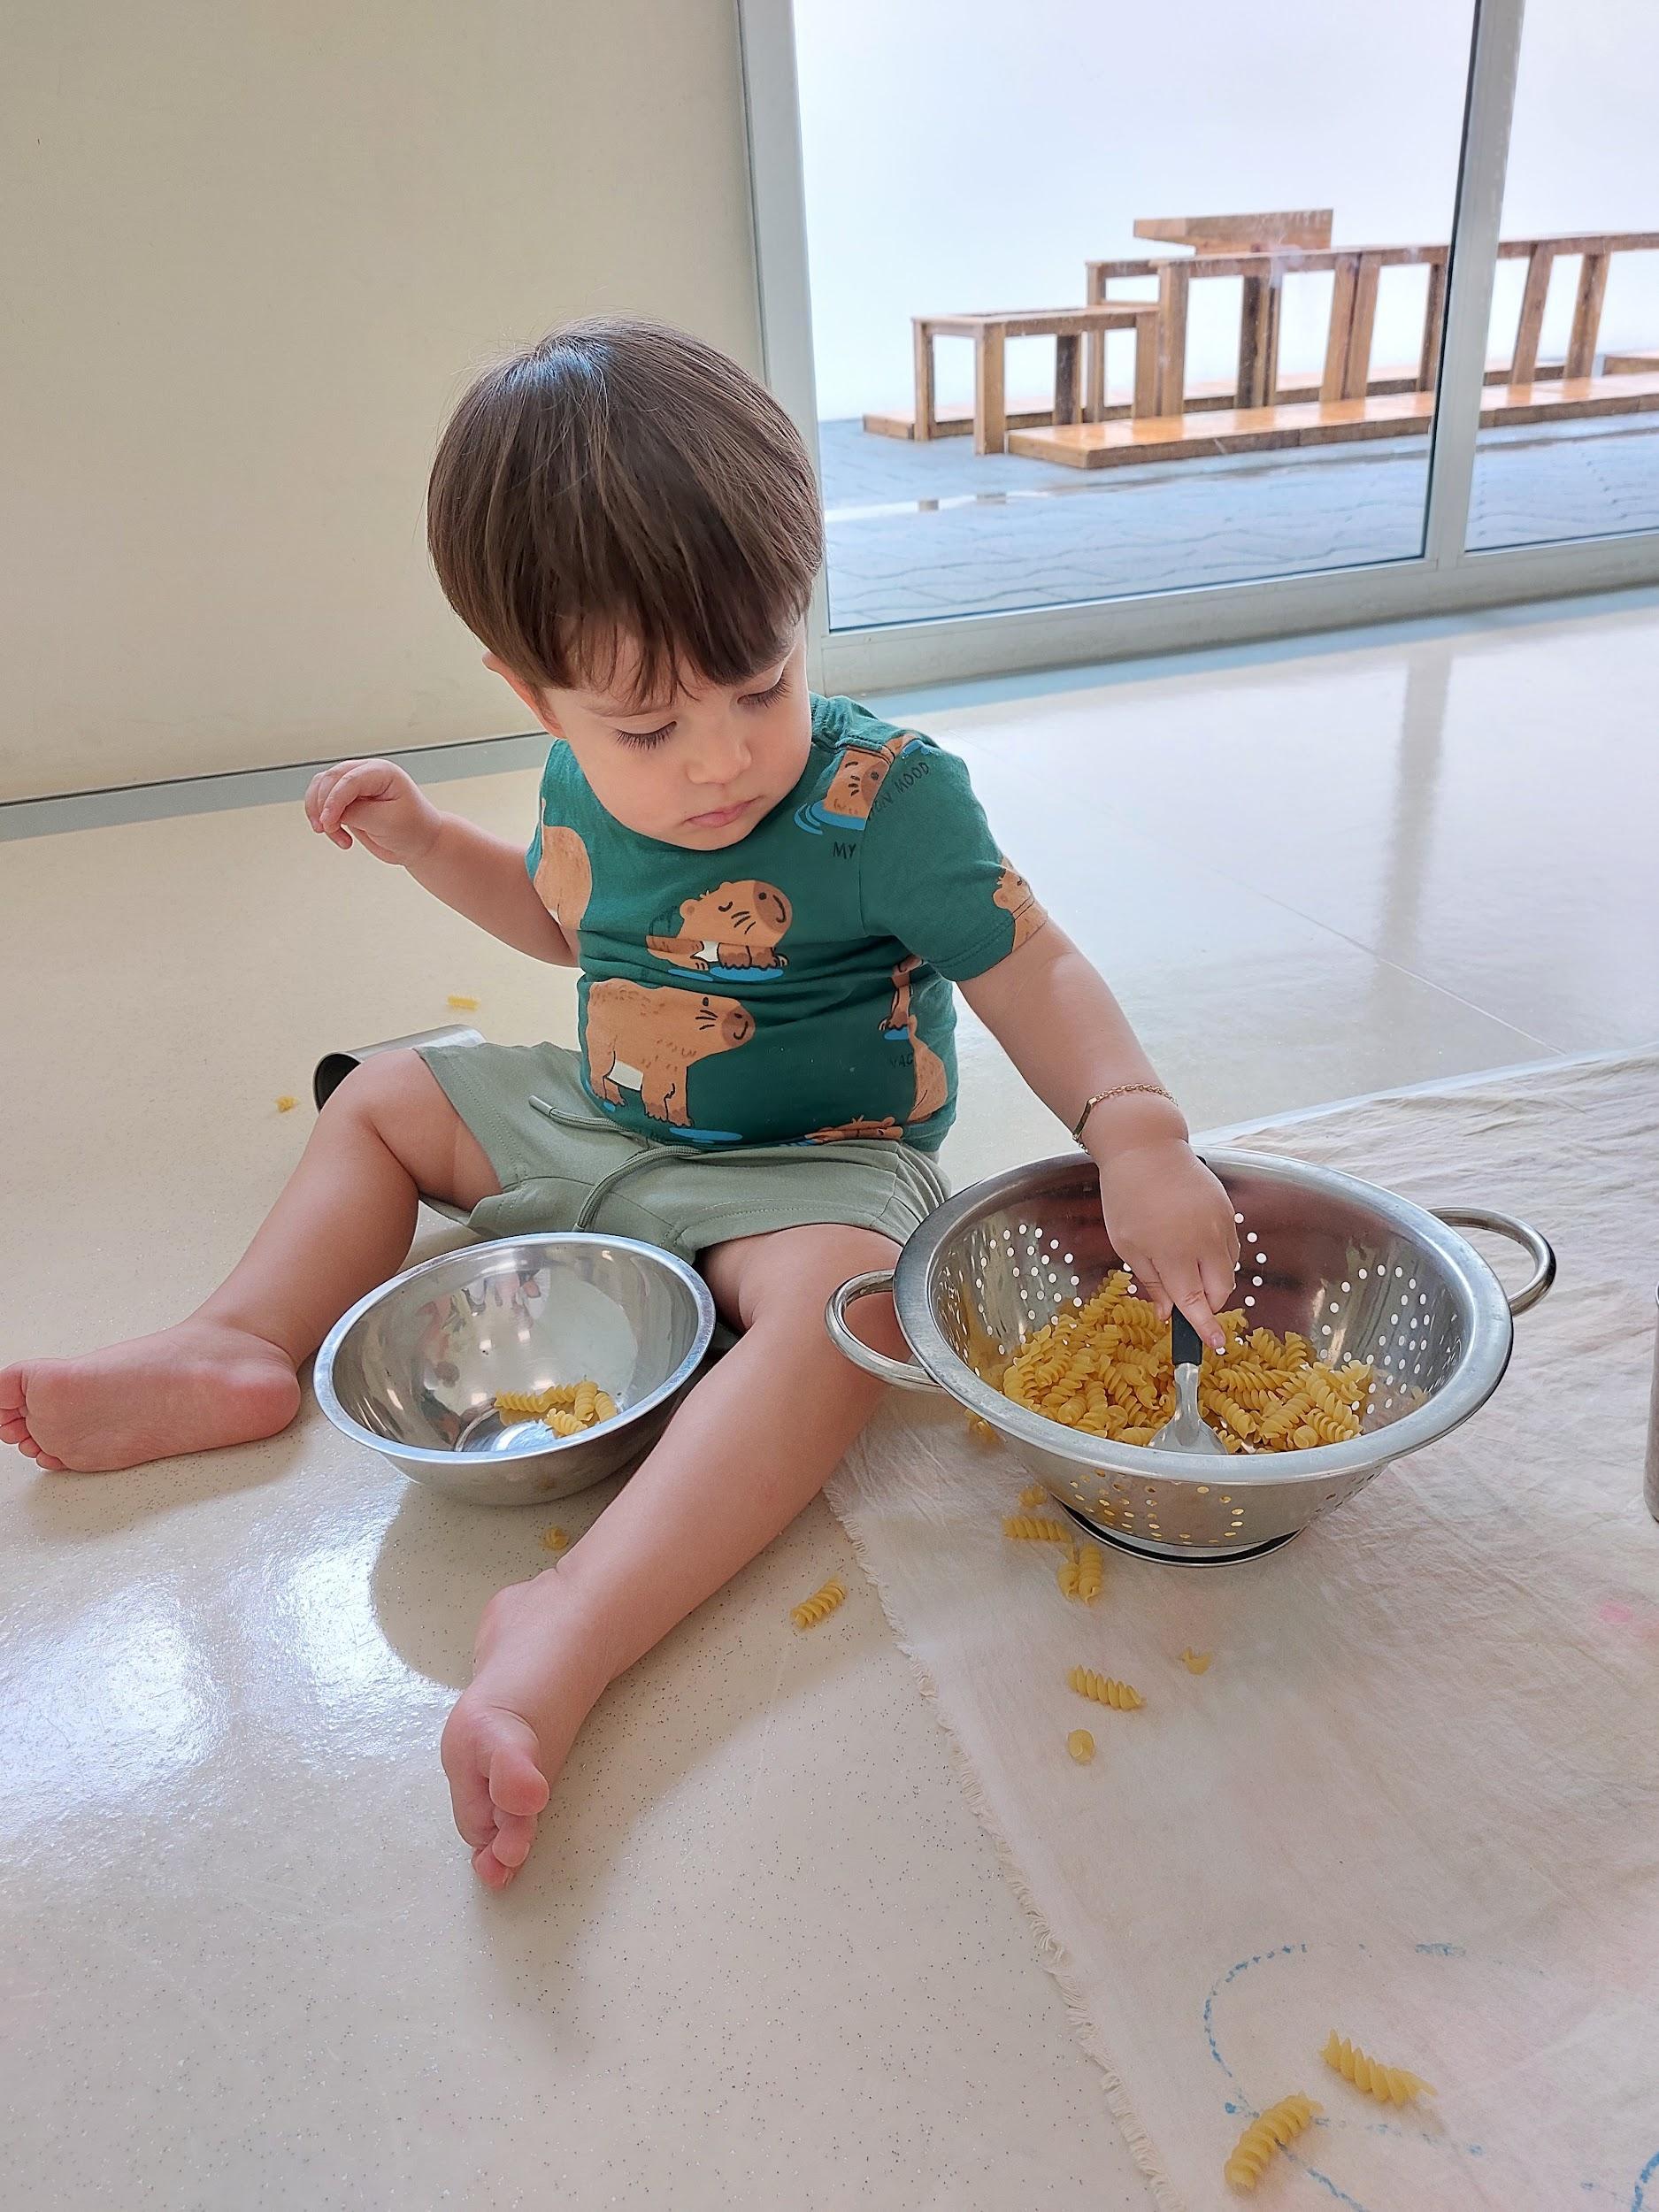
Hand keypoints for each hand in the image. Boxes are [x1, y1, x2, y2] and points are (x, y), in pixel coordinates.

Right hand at [304, 758, 443, 865]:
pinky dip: (322, 817)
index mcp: (382, 772)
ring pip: (320, 787)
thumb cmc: (412, 829)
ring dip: (318, 811)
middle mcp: (366, 773)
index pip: (350, 780)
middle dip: (323, 805)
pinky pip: (322, 801)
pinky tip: (336, 834)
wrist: (419, 843)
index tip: (328, 823)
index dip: (334, 800)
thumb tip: (329, 812)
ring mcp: (354, 785)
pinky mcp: (346, 799)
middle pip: (330, 779)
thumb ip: (356, 814)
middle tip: (329, 831)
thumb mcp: (386, 823)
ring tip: (334, 835)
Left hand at [1095, 1138, 1239, 1350]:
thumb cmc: (1127, 1196)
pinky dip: (1218, 1256)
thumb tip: (1167, 1313)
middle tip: (1186, 1299)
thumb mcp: (1127, 1244)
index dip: (1205, 1327)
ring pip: (1228, 1269)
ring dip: (1213, 1278)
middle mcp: (1204, 1242)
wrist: (1147, 1147)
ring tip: (1184, 1262)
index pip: (1195, 1302)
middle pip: (1220, 1290)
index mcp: (1174, 1254)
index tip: (1215, 1345)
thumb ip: (1151, 1281)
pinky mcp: (1227, 1210)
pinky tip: (1195, 1244)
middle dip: (1208, 1303)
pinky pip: (1231, 1246)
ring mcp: (1220, 1224)